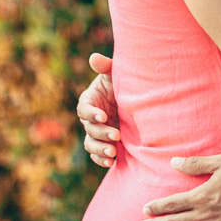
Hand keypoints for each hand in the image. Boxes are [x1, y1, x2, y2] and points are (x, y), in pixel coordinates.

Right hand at [76, 53, 118, 167]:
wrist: (137, 102)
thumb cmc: (123, 84)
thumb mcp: (115, 74)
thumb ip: (106, 66)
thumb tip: (93, 57)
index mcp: (90, 101)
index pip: (84, 109)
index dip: (91, 113)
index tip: (103, 116)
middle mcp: (90, 119)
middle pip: (89, 129)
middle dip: (102, 133)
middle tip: (117, 135)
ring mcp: (97, 133)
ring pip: (91, 144)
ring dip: (100, 150)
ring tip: (113, 153)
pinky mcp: (105, 144)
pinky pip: (97, 156)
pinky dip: (102, 160)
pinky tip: (111, 163)